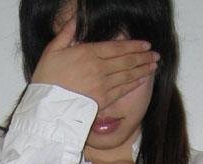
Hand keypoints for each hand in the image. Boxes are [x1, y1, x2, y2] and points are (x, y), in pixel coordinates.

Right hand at [31, 16, 159, 111]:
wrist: (46, 107)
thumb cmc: (46, 79)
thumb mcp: (52, 50)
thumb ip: (66, 32)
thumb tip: (76, 17)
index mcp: (88, 54)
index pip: (117, 48)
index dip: (134, 46)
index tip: (145, 44)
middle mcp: (99, 69)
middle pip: (126, 61)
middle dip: (143, 57)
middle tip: (156, 55)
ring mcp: (102, 86)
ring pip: (127, 76)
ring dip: (142, 70)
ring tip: (153, 65)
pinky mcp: (102, 101)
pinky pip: (122, 91)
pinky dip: (134, 84)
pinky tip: (142, 80)